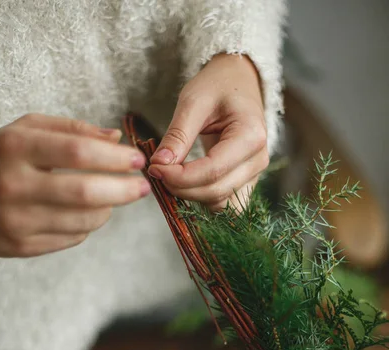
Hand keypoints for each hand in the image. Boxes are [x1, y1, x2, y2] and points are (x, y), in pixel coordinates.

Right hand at [0, 113, 149, 257]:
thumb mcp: (25, 131)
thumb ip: (71, 130)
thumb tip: (116, 137)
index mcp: (15, 148)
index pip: (79, 152)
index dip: (115, 157)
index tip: (137, 159)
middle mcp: (13, 185)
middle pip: (86, 192)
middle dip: (124, 190)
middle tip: (142, 186)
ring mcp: (16, 220)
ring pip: (84, 220)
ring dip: (109, 209)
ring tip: (114, 198)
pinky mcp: (21, 246)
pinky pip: (72, 238)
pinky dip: (89, 225)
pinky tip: (87, 213)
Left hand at [149, 53, 268, 210]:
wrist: (238, 83)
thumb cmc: (218, 86)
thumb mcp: (193, 101)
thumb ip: (177, 135)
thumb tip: (160, 165)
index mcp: (251, 136)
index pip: (212, 171)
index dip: (180, 177)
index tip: (154, 168)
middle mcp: (258, 160)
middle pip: (215, 192)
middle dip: (181, 188)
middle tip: (157, 170)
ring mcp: (255, 174)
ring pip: (219, 203)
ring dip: (190, 196)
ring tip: (170, 175)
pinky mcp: (246, 182)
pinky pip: (224, 203)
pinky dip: (202, 198)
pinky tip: (185, 183)